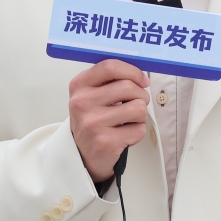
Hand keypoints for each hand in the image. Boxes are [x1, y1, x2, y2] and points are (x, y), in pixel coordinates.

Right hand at [69, 59, 150, 183]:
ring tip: (129, 121)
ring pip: (138, 108)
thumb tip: (141, 77)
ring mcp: (93, 123)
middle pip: (128, 87)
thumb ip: (110, 81)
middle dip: (141, 95)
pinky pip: (139, 130)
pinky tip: (124, 135)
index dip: (132, 71)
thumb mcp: (91, 95)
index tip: (142, 80)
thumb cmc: (92, 119)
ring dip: (140, 116)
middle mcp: (82, 103)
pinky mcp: (106, 142)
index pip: (109, 67)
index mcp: (79, 85)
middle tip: (137, 104)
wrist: (81, 153)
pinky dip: (137, 133)